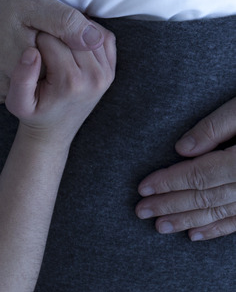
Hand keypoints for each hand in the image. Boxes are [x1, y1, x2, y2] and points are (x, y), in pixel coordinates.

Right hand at [0, 0, 107, 103]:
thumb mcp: (32, 3)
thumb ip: (66, 22)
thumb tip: (96, 39)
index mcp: (31, 66)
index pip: (69, 58)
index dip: (66, 37)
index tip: (49, 21)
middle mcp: (13, 88)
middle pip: (54, 74)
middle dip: (57, 53)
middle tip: (37, 28)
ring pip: (36, 84)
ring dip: (41, 65)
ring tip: (25, 39)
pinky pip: (16, 86)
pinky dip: (22, 73)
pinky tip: (9, 53)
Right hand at [5, 32, 116, 143]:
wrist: (54, 131)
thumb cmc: (33, 114)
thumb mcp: (17, 102)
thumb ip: (21, 78)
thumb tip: (31, 51)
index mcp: (70, 82)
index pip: (50, 40)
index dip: (34, 37)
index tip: (29, 46)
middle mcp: (93, 76)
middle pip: (71, 32)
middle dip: (53, 31)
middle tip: (40, 40)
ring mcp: (106, 73)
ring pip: (88, 31)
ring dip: (70, 29)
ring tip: (54, 39)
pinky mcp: (111, 69)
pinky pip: (104, 37)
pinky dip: (88, 32)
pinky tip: (71, 40)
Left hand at [136, 96, 235, 240]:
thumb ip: (214, 128)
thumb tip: (180, 150)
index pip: (200, 175)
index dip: (169, 182)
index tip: (142, 188)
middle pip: (207, 197)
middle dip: (171, 205)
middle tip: (141, 211)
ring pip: (222, 212)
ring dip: (189, 221)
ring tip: (161, 226)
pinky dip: (218, 228)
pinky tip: (196, 234)